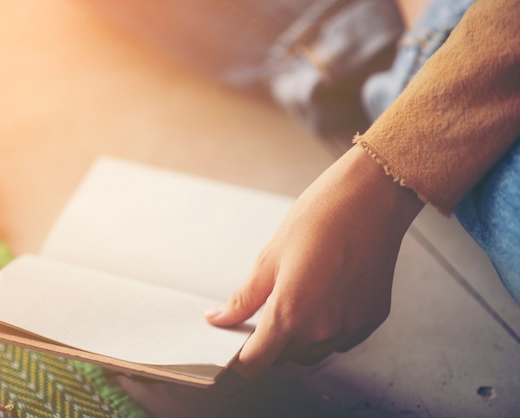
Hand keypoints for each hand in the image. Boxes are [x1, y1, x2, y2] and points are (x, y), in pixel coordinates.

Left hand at [205, 145, 423, 377]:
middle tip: (267, 308)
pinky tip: (325, 298)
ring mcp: (351, 327)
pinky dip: (327, 329)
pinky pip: (340, 339)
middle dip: (269, 342)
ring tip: (299, 297)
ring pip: (313, 352)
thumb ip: (243, 299)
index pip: (256, 363)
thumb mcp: (270, 257)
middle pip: (283, 358)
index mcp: (290, 314)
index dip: (240, 360)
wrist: (372, 198)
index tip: (236, 348)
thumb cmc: (320, 218)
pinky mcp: (372, 320)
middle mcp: (322, 330)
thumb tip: (219, 319)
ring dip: (298, 338)